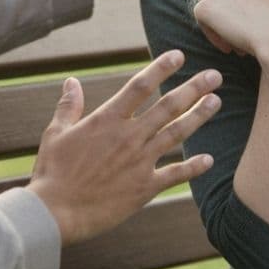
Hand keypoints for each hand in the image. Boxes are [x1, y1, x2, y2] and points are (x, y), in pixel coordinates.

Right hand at [27, 49, 219, 245]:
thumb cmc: (52, 172)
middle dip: (193, 88)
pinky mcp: (144, 188)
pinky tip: (209, 159)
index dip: (161, 68)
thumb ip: (68, 106)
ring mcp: (139, 162)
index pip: (139, 86)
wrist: (55, 213)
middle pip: (168, 106)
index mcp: (106, 120)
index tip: (179, 55)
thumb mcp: (55, 133)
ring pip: (177, 133)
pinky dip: (193, 167)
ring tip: (216, 102)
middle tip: (214, 76)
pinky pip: (175, 174)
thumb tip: (72, 81)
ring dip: (199, 116)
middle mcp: (128, 136)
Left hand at [193, 0, 268, 56]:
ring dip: (224, 25)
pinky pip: (203, 22)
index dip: (244, 2)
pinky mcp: (204, 8)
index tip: (256, 18)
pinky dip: (215, 36)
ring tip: (240, 42)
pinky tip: (231, 47)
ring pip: (214, 9)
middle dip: (232, 13)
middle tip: (247, 32)